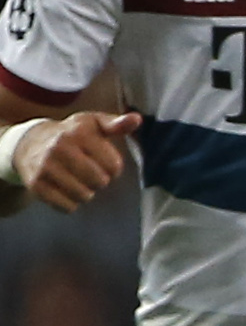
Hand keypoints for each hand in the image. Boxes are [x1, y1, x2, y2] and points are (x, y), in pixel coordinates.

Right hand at [12, 111, 140, 210]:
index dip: (113, 167)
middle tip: (88, 171)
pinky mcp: (36, 185)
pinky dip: (70, 203)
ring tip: (76, 179)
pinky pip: (67, 207)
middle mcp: (59, 148)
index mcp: (78, 132)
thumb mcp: (93, 124)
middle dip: (100, 180)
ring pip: (84, 196)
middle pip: (100, 181)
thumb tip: (136, 119)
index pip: (114, 165)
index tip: (102, 160)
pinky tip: (64, 188)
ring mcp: (45, 167)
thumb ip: (116, 124)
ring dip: (85, 192)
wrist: (29, 143)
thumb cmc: (70, 134)